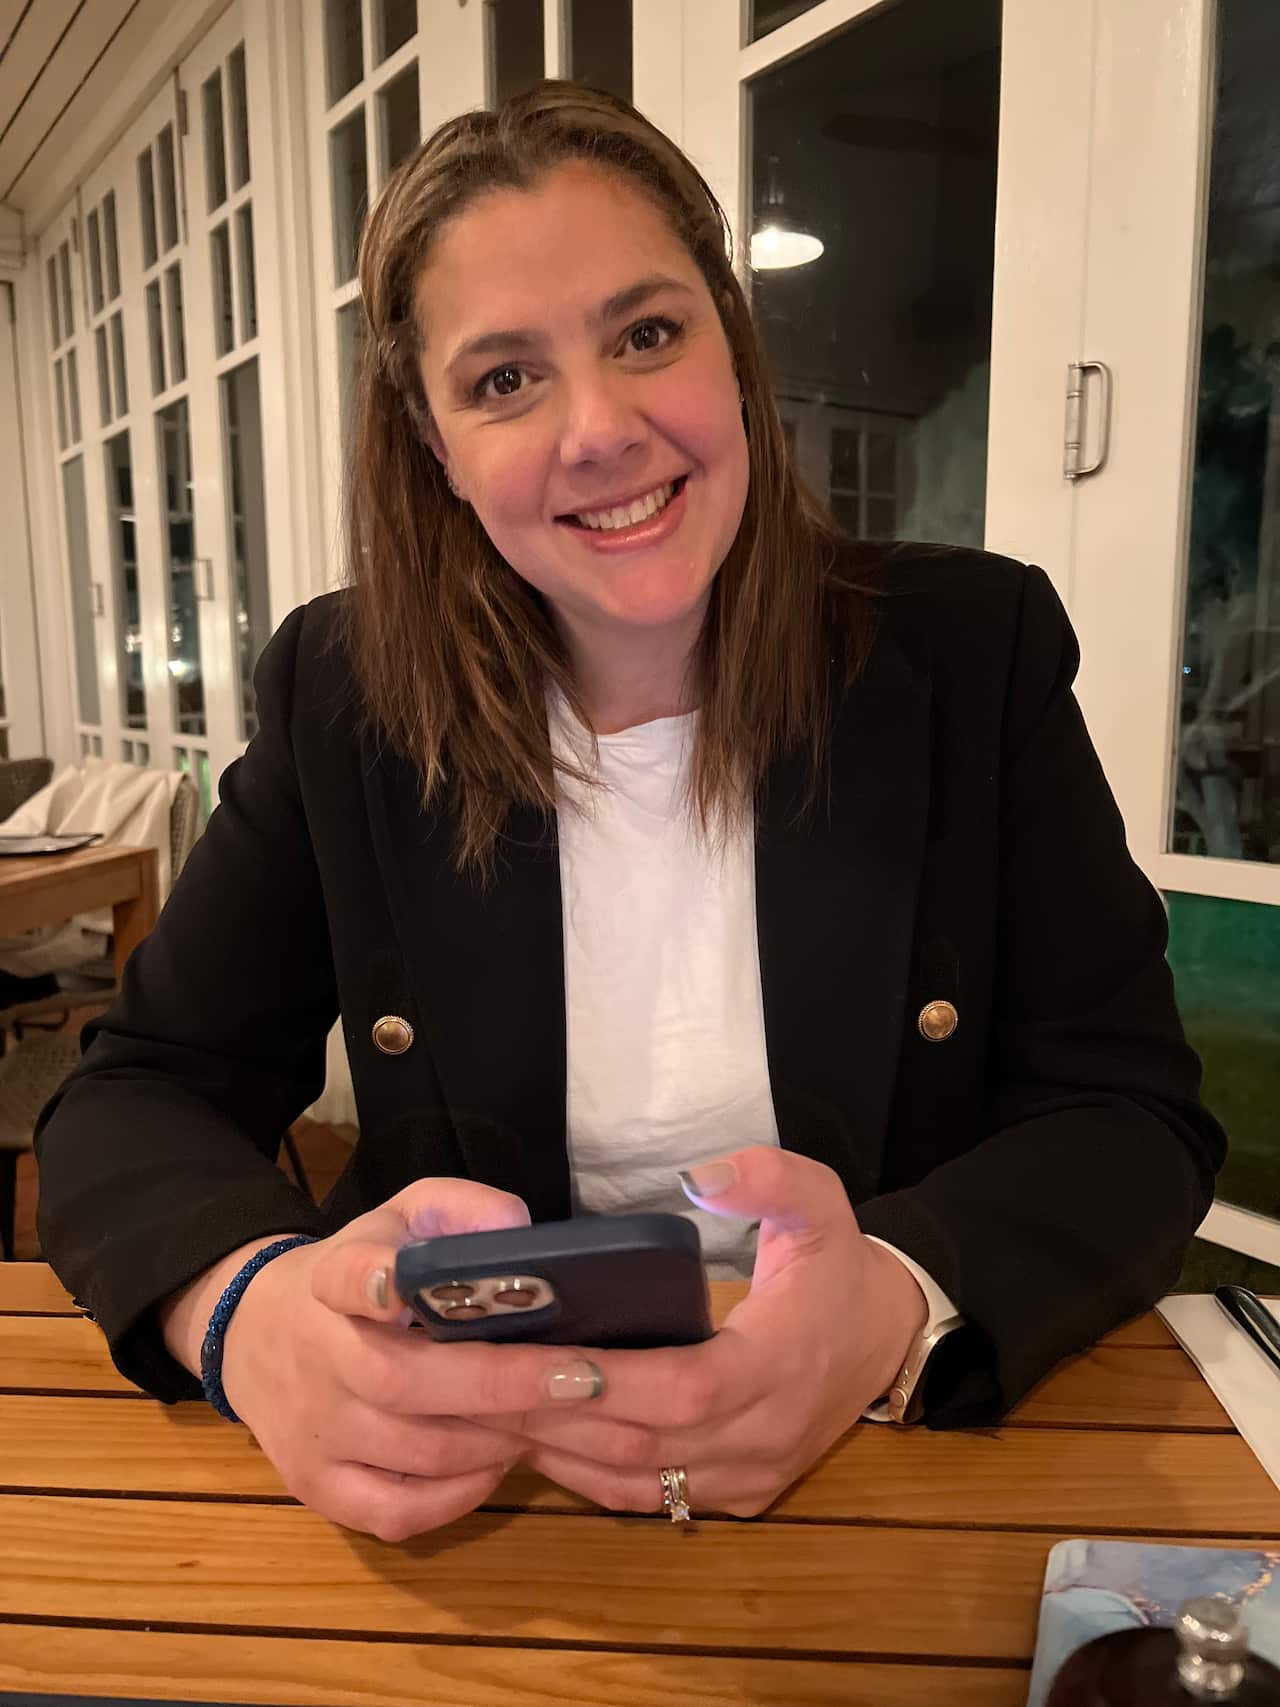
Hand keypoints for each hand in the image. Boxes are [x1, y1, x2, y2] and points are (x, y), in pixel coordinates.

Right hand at [212, 1180, 605, 1540]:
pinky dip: (457, 1499)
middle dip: (502, 1384)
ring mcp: (313, 1432)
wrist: (257, 1333)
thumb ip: (461, 1210)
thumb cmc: (359, 1269)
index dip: (374, 1280)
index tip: (402, 1283)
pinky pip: (394, 1511)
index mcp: (332, 1279)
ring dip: (497, 1442)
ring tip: (558, 1422)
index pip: (345, 1276)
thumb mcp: (402, 1217)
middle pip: (403, 1381)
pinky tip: (497, 1464)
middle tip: (587, 1380)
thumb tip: (519, 1231)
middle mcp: (317, 1358)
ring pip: (414, 1453)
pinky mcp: (314, 1487)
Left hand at [510, 1146, 927, 1516]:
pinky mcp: (739, 1496)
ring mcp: (751, 1475)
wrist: (890, 1338)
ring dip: (561, 1453)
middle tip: (479, 1385)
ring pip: (639, 1481)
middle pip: (645, 1443)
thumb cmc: (839, 1266)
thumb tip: (695, 1178)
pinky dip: (589, 1476)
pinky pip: (651, 1498)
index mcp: (781, 1361)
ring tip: (488, 1413)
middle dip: (558, 1418)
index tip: (544, 1359)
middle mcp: (764, 1434)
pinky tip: (538, 1443)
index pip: (689, 1387)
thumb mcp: (819, 1201)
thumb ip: (766, 1178)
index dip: (614, 1380)